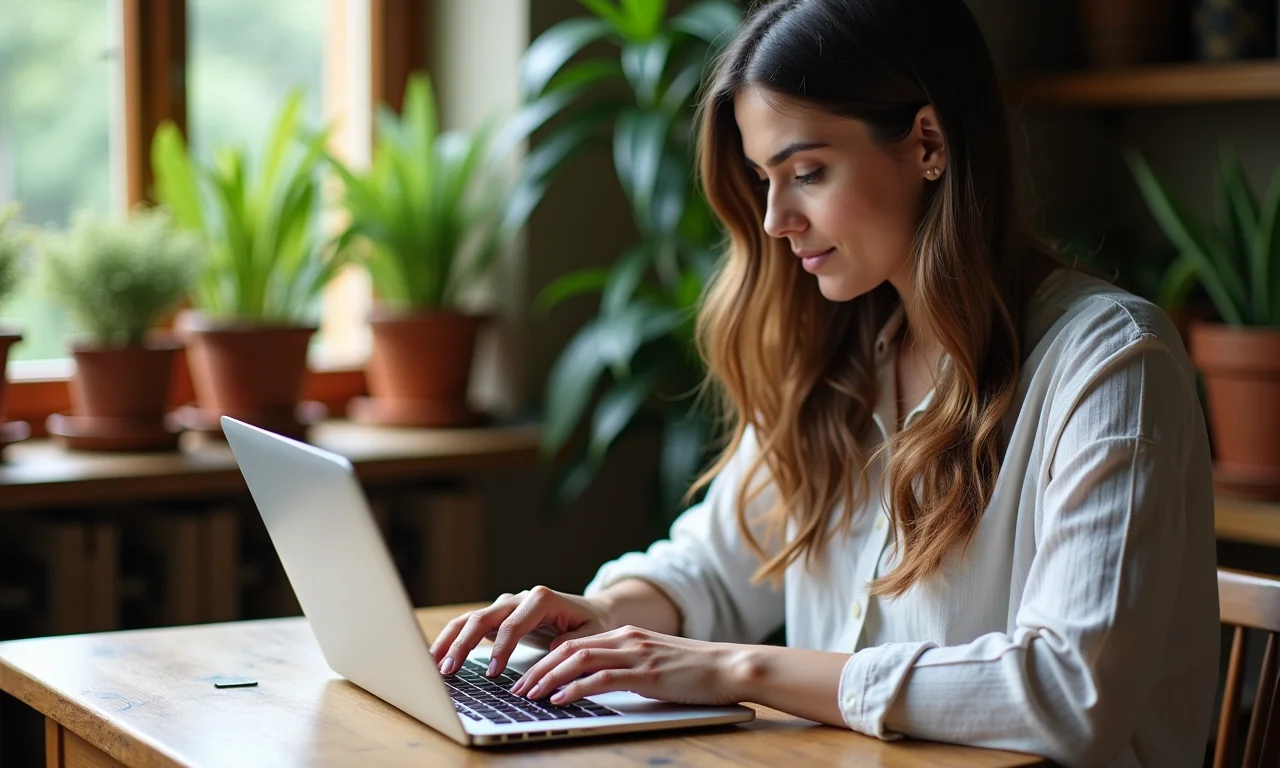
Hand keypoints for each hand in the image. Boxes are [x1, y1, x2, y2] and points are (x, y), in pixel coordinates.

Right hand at [429, 586, 615, 676]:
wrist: (593, 611)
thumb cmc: (592, 624)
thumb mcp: (590, 635)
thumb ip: (569, 646)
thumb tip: (547, 659)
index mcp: (540, 599)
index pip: (512, 624)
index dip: (500, 649)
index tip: (492, 673)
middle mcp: (518, 598)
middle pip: (483, 618)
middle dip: (463, 644)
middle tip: (449, 669)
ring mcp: (504, 606)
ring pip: (469, 619)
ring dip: (450, 641)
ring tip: (433, 664)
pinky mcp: (497, 617)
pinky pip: (469, 626)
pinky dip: (452, 639)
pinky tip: (437, 656)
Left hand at [509, 625, 745, 706]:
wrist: (729, 667)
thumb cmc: (694, 671)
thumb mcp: (654, 662)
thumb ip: (627, 666)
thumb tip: (597, 683)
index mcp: (626, 635)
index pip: (574, 643)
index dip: (546, 660)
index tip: (527, 677)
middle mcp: (626, 639)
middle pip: (569, 649)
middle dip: (538, 669)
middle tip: (518, 689)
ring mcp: (636, 654)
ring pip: (578, 660)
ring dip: (549, 678)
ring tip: (529, 695)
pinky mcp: (645, 673)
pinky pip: (602, 678)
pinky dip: (575, 688)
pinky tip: (559, 699)